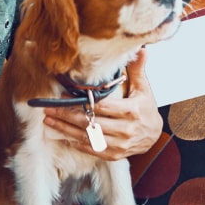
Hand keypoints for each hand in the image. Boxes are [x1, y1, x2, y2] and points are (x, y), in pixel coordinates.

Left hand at [42, 49, 162, 159]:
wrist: (155, 134)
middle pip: (90, 122)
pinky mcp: (114, 154)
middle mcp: (125, 130)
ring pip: (88, 137)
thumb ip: (137, 70)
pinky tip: (63, 135)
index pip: (101, 106)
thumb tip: (140, 50)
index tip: (64, 97)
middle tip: (49, 109)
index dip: (81, 102)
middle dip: (66, 116)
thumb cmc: (146, 109)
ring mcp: (119, 144)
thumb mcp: (143, 88)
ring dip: (66, 129)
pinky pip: (92, 149)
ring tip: (50, 121)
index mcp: (131, 111)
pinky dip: (76, 143)